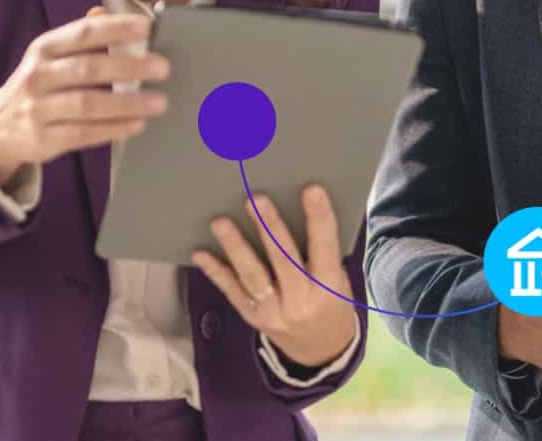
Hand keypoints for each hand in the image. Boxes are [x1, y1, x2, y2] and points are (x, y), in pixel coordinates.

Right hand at [0, 6, 171, 182]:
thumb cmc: (39, 86)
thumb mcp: (51, 57)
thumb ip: (83, 39)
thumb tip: (111, 13)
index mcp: (44, 48)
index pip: (84, 32)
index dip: (118, 28)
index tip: (150, 28)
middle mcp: (38, 75)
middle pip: (89, 68)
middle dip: (129, 66)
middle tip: (164, 67)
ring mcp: (37, 108)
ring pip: (87, 104)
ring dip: (127, 102)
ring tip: (159, 102)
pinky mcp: (43, 139)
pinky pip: (84, 133)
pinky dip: (114, 129)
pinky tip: (137, 124)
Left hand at [191, 184, 357, 368]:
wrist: (321, 352)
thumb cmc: (332, 304)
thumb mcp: (339, 280)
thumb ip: (321, 252)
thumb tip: (297, 208)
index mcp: (328, 286)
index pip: (325, 247)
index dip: (319, 219)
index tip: (312, 190)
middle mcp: (301, 300)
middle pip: (283, 259)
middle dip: (269, 227)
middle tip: (255, 200)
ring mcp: (274, 312)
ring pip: (252, 275)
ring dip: (235, 246)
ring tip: (221, 223)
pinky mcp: (253, 317)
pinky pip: (232, 291)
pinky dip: (216, 271)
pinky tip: (201, 254)